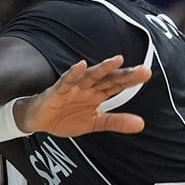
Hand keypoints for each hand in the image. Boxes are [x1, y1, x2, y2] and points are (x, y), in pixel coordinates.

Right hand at [15, 57, 149, 136]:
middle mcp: (87, 88)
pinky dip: (73, 73)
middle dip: (125, 75)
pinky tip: (81, 66)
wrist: (38, 121)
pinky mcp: (57, 91)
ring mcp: (73, 88)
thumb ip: (116, 121)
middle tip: (142, 70)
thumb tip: (141, 124)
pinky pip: (66, 81)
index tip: (146, 74)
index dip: (131, 80)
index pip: (117, 85)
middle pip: (109, 79)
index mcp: (96, 95)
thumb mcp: (94, 124)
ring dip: (103, 68)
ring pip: (91, 76)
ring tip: (117, 60)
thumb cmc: (64, 117)